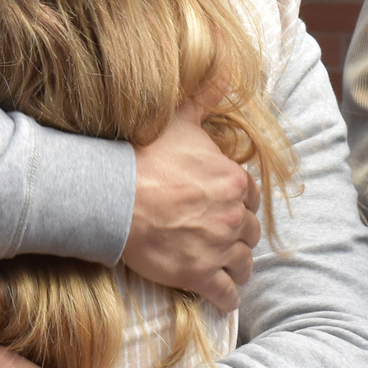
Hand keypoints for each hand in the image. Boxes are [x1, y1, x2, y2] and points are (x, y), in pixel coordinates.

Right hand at [122, 100, 260, 312]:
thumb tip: (224, 71)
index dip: (240, 202)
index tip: (227, 206)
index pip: (252, 197)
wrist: (115, 195)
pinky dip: (225, 296)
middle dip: (239, 235)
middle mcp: (233, 215)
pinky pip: (225, 294)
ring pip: (243, 265)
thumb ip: (206, 97)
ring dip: (236, 267)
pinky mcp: (199, 274)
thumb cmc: (146, 155)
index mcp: (234, 180)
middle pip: (250, 232)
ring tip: (226, 268)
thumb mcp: (181, 119)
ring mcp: (218, 247)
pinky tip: (219, 294)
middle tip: (224, 237)